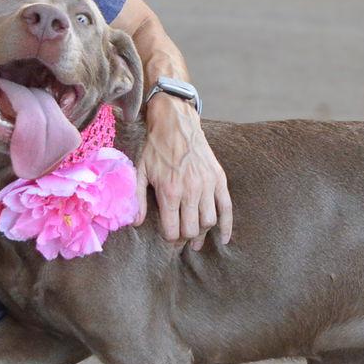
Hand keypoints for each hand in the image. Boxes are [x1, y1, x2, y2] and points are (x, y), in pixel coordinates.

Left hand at [133, 96, 232, 249]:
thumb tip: (136, 223)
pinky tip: (222, 238)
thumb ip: (138, 199)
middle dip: (184, 238)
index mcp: (169, 191)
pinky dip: (226, 226)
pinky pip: (227, 208)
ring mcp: (207, 185)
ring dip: (202, 233)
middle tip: (180, 238)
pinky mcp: (219, 179)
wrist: (176, 124)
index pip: (173, 230)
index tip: (167, 236)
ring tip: (195, 238)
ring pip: (208, 222)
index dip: (169, 238)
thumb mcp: (140, 172)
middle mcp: (190, 191)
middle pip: (191, 229)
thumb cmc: (156, 149)